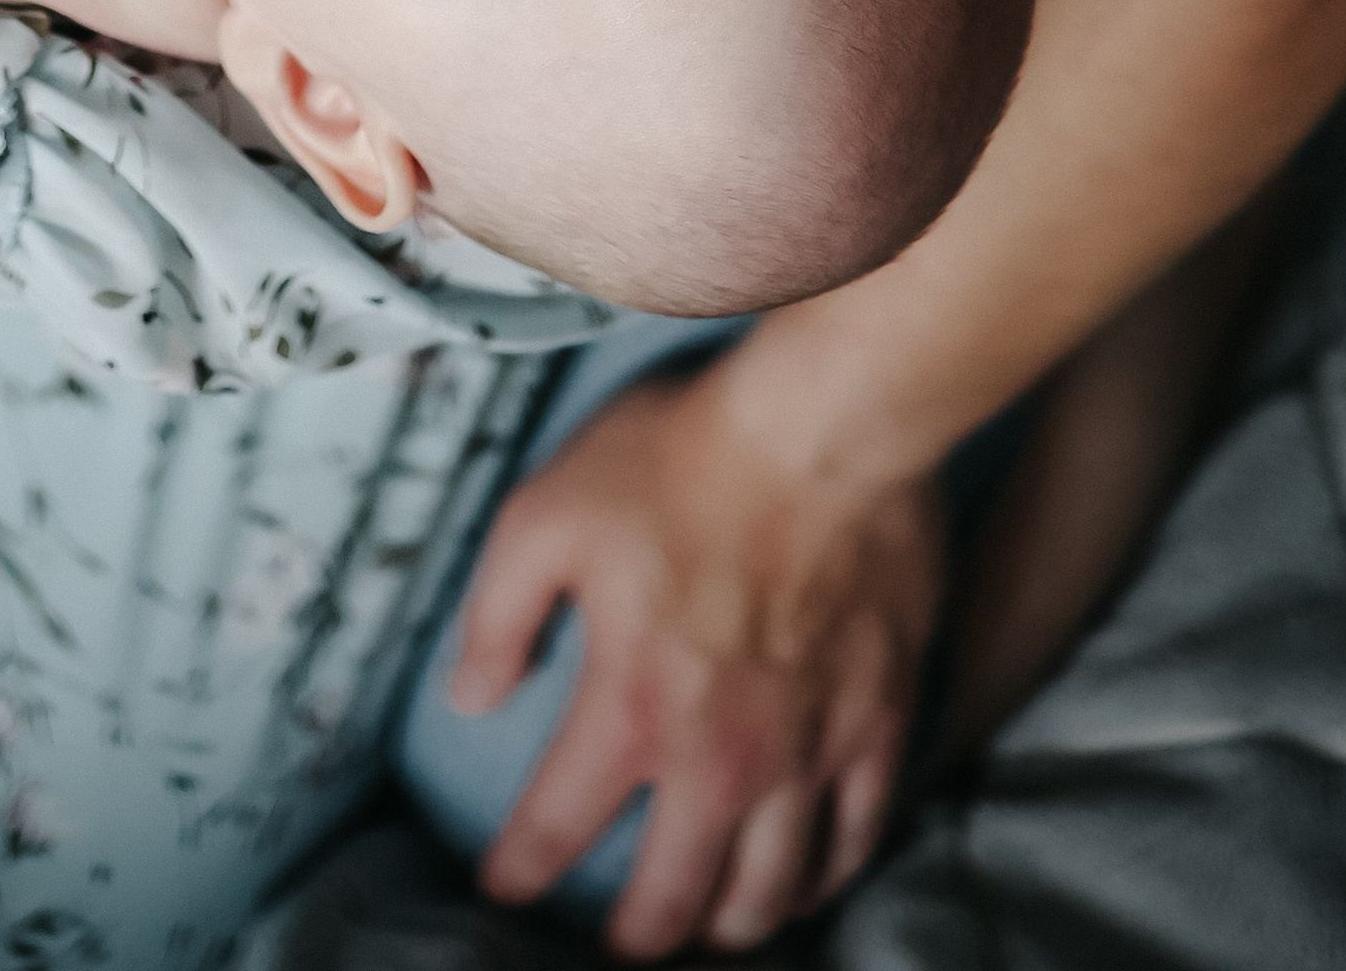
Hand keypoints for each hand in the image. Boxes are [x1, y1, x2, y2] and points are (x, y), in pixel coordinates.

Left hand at [451, 354, 942, 956]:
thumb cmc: (683, 457)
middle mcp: (721, 758)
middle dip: (636, 931)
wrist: (827, 425)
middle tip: (621, 936)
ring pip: (770, 889)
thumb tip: (467, 697)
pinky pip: (858, 835)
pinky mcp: (877, 722)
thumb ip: (496, 616)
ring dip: (732, 919)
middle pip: (673, 896)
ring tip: (712, 920)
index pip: (556, 825)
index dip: (520, 867)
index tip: (504, 882)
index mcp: (632, 709)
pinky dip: (827, 874)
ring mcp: (809, 750)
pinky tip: (810, 875)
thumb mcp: (545, 514)